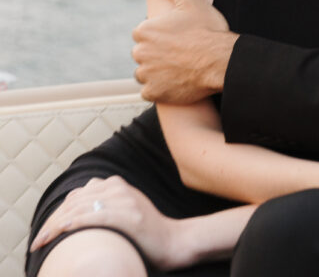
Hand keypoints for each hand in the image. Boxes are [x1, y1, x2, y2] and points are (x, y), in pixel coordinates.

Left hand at [30, 177, 181, 269]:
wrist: (173, 241)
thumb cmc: (146, 232)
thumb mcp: (124, 210)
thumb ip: (104, 204)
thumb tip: (76, 213)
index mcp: (115, 183)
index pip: (76, 196)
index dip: (56, 215)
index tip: (43, 233)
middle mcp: (117, 187)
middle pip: (74, 203)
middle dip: (51, 222)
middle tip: (36, 241)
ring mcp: (123, 200)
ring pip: (79, 209)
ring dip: (54, 226)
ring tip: (40, 242)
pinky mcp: (126, 216)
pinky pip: (92, 217)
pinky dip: (72, 224)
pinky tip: (59, 233)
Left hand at [133, 0, 236, 102]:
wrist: (221, 61)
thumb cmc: (207, 29)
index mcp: (145, 30)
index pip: (143, 33)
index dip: (160, 34)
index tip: (176, 36)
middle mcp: (140, 53)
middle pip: (143, 52)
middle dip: (156, 52)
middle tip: (179, 52)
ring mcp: (147, 75)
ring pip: (145, 72)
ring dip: (156, 71)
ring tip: (178, 66)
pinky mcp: (154, 93)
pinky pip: (150, 90)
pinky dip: (160, 87)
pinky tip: (176, 80)